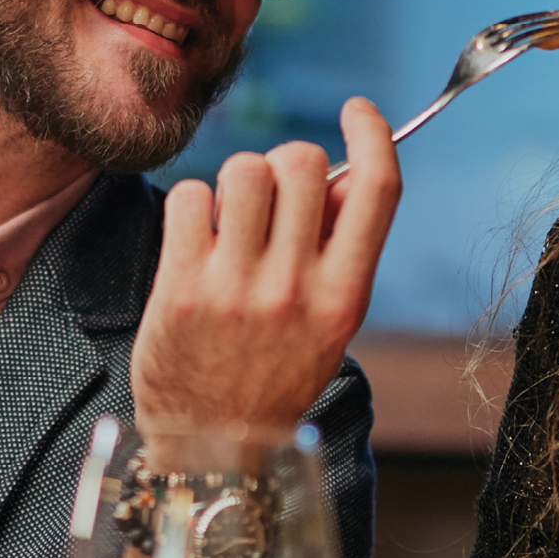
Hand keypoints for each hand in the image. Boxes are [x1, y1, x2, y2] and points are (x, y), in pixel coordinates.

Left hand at [132, 98, 399, 427]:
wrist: (211, 447)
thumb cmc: (270, 376)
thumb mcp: (327, 325)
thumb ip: (338, 251)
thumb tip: (343, 172)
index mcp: (345, 297)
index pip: (377, 191)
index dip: (372, 134)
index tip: (357, 110)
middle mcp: (295, 289)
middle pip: (302, 163)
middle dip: (286, 162)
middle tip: (271, 198)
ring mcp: (236, 288)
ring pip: (244, 170)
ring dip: (237, 181)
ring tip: (231, 222)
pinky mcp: (181, 287)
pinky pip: (190, 196)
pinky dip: (192, 204)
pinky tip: (195, 238)